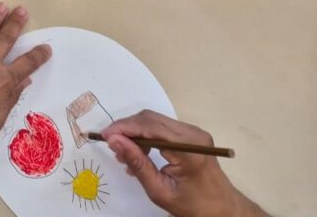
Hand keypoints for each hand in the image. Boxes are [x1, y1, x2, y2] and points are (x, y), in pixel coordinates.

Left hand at [0, 4, 51, 172]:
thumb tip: (25, 80)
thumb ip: (13, 94)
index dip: (39, 54)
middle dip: (15, 24)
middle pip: (6, 39)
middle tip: (22, 10)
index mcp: (5, 80)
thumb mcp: (1, 114)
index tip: (46, 47)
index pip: (28, 63)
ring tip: (1, 5)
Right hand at [102, 111, 264, 216]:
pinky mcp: (191, 134)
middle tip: (111, 146)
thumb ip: (137, 164)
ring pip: (153, 120)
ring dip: (135, 132)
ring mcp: (193, 132)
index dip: (123, 128)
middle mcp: (193, 134)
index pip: (149, 126)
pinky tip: (139, 152)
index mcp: (189, 148)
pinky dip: (145, 135)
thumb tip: (114, 141)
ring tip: (124, 154)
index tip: (103, 137)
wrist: (224, 209)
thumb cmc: (194, 205)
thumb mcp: (160, 191)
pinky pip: (161, 127)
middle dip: (126, 129)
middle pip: (150, 119)